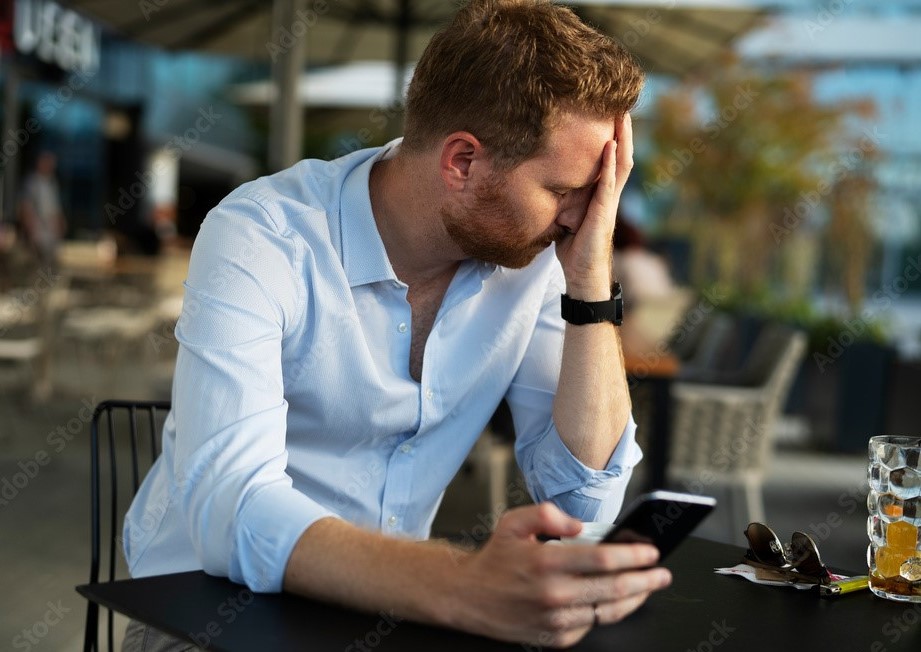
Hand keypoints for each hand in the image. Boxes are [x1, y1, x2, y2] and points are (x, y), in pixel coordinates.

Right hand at [452, 502, 671, 647]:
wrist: (469, 596)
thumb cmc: (495, 559)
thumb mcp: (514, 522)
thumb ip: (547, 513)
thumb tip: (578, 524)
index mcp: (547, 563)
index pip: (603, 559)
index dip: (633, 555)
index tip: (651, 551)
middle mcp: (554, 594)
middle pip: (615, 588)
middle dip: (646, 580)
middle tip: (661, 573)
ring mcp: (556, 620)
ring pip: (608, 611)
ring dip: (635, 599)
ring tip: (648, 587)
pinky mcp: (555, 637)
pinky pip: (592, 626)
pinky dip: (609, 613)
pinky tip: (618, 601)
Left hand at [555, 113, 633, 300]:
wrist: (582, 274)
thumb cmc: (574, 246)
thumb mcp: (565, 213)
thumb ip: (563, 195)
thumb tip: (545, 178)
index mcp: (600, 192)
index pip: (610, 157)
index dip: (612, 134)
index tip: (607, 110)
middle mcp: (609, 193)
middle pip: (621, 153)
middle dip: (622, 128)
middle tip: (621, 101)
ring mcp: (609, 202)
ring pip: (621, 164)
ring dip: (622, 138)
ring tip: (621, 114)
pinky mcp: (603, 213)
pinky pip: (608, 184)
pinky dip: (609, 165)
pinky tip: (610, 146)